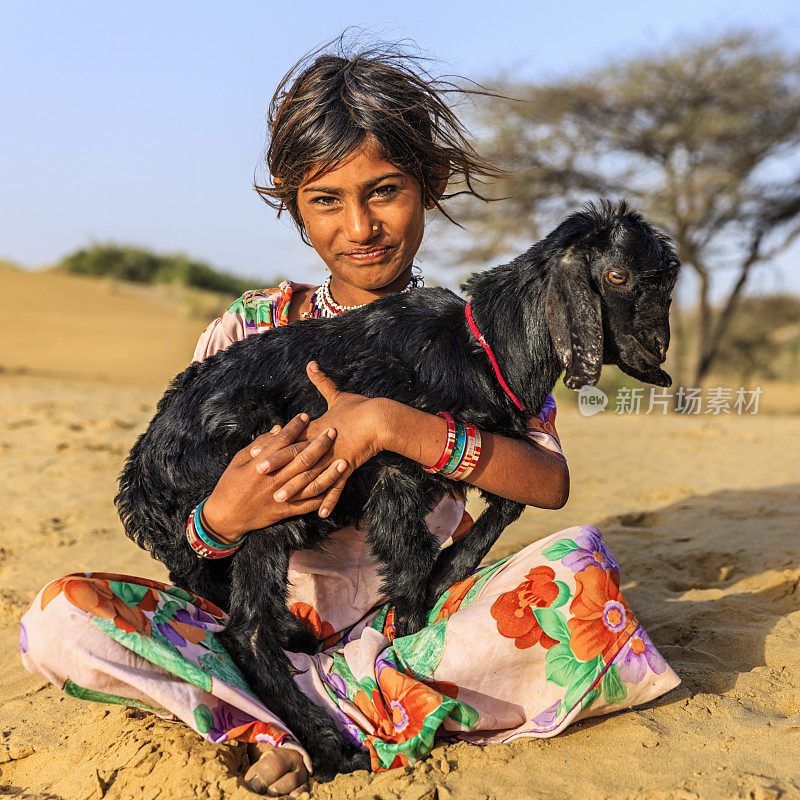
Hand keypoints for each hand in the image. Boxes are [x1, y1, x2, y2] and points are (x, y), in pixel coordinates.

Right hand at [202, 413, 349, 540]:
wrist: (225, 517)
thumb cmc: (230, 484)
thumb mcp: (239, 460)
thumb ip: (259, 444)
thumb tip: (279, 429)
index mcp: (259, 464)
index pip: (281, 442)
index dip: (295, 427)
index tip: (306, 416)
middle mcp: (273, 479)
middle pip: (301, 459)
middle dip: (319, 444)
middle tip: (333, 431)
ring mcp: (281, 496)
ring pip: (310, 482)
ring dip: (328, 471)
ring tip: (343, 459)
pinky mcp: (285, 511)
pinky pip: (309, 504)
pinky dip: (323, 497)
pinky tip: (336, 488)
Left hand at [255, 362, 387, 517]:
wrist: (382, 418)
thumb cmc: (360, 406)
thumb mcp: (338, 394)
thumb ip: (322, 381)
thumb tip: (311, 363)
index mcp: (317, 428)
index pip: (290, 438)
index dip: (271, 446)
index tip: (254, 452)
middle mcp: (322, 444)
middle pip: (295, 457)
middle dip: (276, 468)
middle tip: (258, 478)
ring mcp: (334, 457)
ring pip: (312, 476)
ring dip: (296, 488)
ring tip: (280, 499)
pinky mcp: (348, 467)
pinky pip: (337, 487)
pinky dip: (329, 500)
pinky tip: (320, 514)